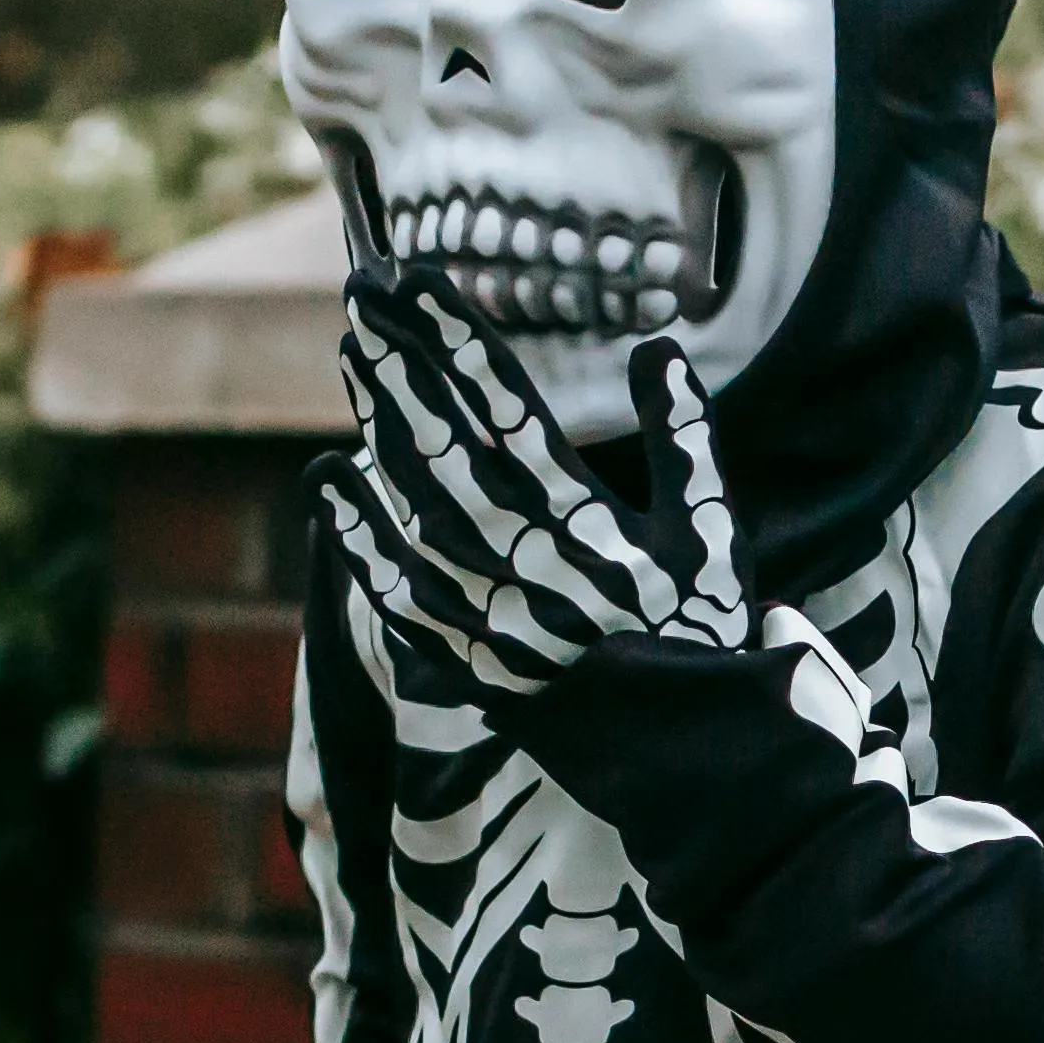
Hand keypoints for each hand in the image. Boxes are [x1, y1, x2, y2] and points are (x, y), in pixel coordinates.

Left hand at [335, 271, 746, 697]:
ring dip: (376, 426)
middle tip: (362, 295)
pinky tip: (329, 482)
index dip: (456, 342)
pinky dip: (359, 533)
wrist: (687, 760)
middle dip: (401, 363)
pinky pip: (397, 588)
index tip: (417, 282)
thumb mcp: (714, 535)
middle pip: (444, 445)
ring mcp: (486, 613)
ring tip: (355, 357)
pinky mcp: (465, 659)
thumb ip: (687, 440)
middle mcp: (525, 564)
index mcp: (589, 524)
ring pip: (413, 503)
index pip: (506, 411)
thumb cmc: (706, 636)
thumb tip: (658, 347)